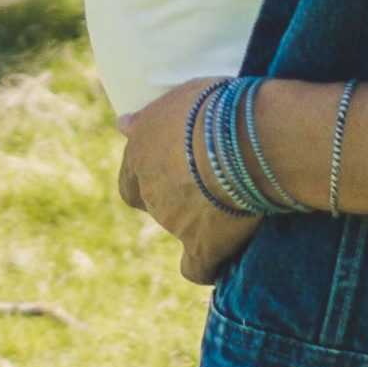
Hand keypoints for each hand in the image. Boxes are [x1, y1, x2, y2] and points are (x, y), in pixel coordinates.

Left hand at [117, 80, 261, 285]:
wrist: (246, 137)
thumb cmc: (216, 109)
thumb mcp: (177, 100)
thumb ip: (149, 120)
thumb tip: (121, 124)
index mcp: (140, 154)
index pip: (130, 180)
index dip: (149, 180)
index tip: (175, 171)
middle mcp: (150, 191)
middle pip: (157, 204)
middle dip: (181, 195)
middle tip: (216, 178)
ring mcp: (174, 221)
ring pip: (181, 228)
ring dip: (202, 219)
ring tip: (241, 201)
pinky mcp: (203, 243)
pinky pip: (198, 266)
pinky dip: (208, 266)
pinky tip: (223, 259)